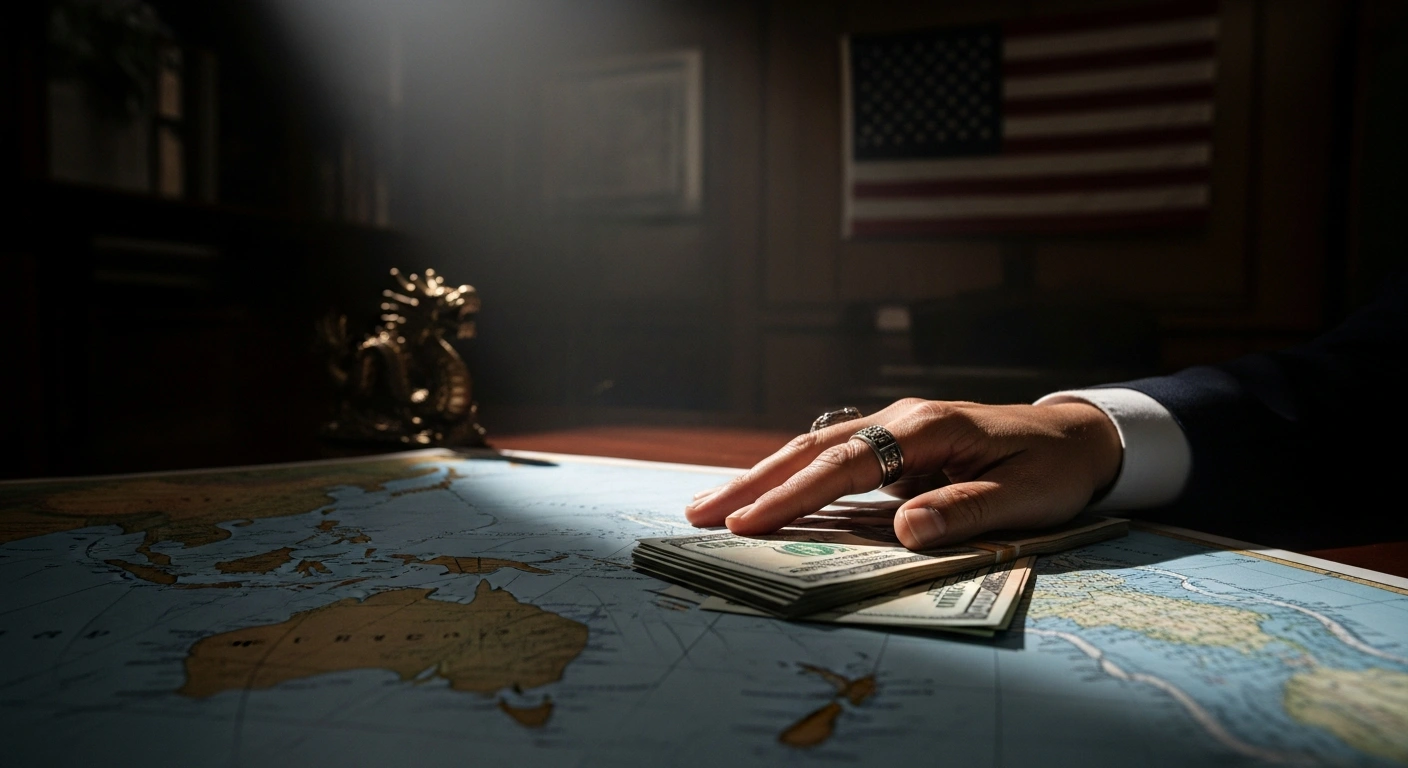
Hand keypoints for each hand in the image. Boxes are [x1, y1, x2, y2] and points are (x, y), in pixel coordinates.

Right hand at [684, 398, 1122, 549]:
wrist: (1075, 437)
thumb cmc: (1051, 472)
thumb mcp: (1024, 500)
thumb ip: (964, 513)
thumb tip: (903, 532)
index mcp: (927, 429)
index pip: (844, 465)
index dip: (793, 495)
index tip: (748, 523)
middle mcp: (899, 419)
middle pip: (811, 449)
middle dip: (752, 483)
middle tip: (697, 514)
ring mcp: (892, 427)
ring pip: (812, 449)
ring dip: (761, 476)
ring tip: (708, 505)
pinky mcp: (892, 442)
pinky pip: (829, 458)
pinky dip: (789, 475)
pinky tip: (762, 494)